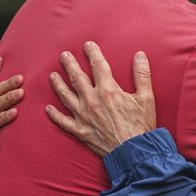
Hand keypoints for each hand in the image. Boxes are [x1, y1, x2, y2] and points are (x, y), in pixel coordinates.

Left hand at [45, 41, 155, 156]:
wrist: (134, 151)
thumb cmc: (142, 125)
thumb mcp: (147, 97)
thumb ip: (142, 75)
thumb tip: (140, 55)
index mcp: (108, 90)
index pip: (98, 65)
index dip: (92, 53)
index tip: (88, 44)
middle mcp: (92, 100)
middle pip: (77, 77)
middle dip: (69, 64)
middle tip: (63, 55)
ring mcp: (83, 116)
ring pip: (66, 96)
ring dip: (58, 84)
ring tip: (52, 75)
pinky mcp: (80, 130)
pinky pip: (63, 121)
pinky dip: (54, 115)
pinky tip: (48, 108)